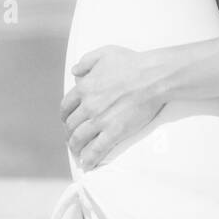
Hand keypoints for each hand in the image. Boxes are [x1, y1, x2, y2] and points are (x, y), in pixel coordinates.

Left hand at [61, 46, 167, 169]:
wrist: (153, 77)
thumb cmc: (133, 63)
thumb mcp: (105, 53)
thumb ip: (86, 61)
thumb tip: (74, 71)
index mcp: (84, 88)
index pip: (66, 107)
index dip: (65, 116)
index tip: (67, 121)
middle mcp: (88, 106)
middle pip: (71, 125)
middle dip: (70, 134)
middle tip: (73, 139)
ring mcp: (100, 120)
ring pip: (79, 139)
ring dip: (76, 148)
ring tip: (77, 153)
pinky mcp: (115, 131)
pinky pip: (97, 149)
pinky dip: (89, 159)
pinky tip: (87, 164)